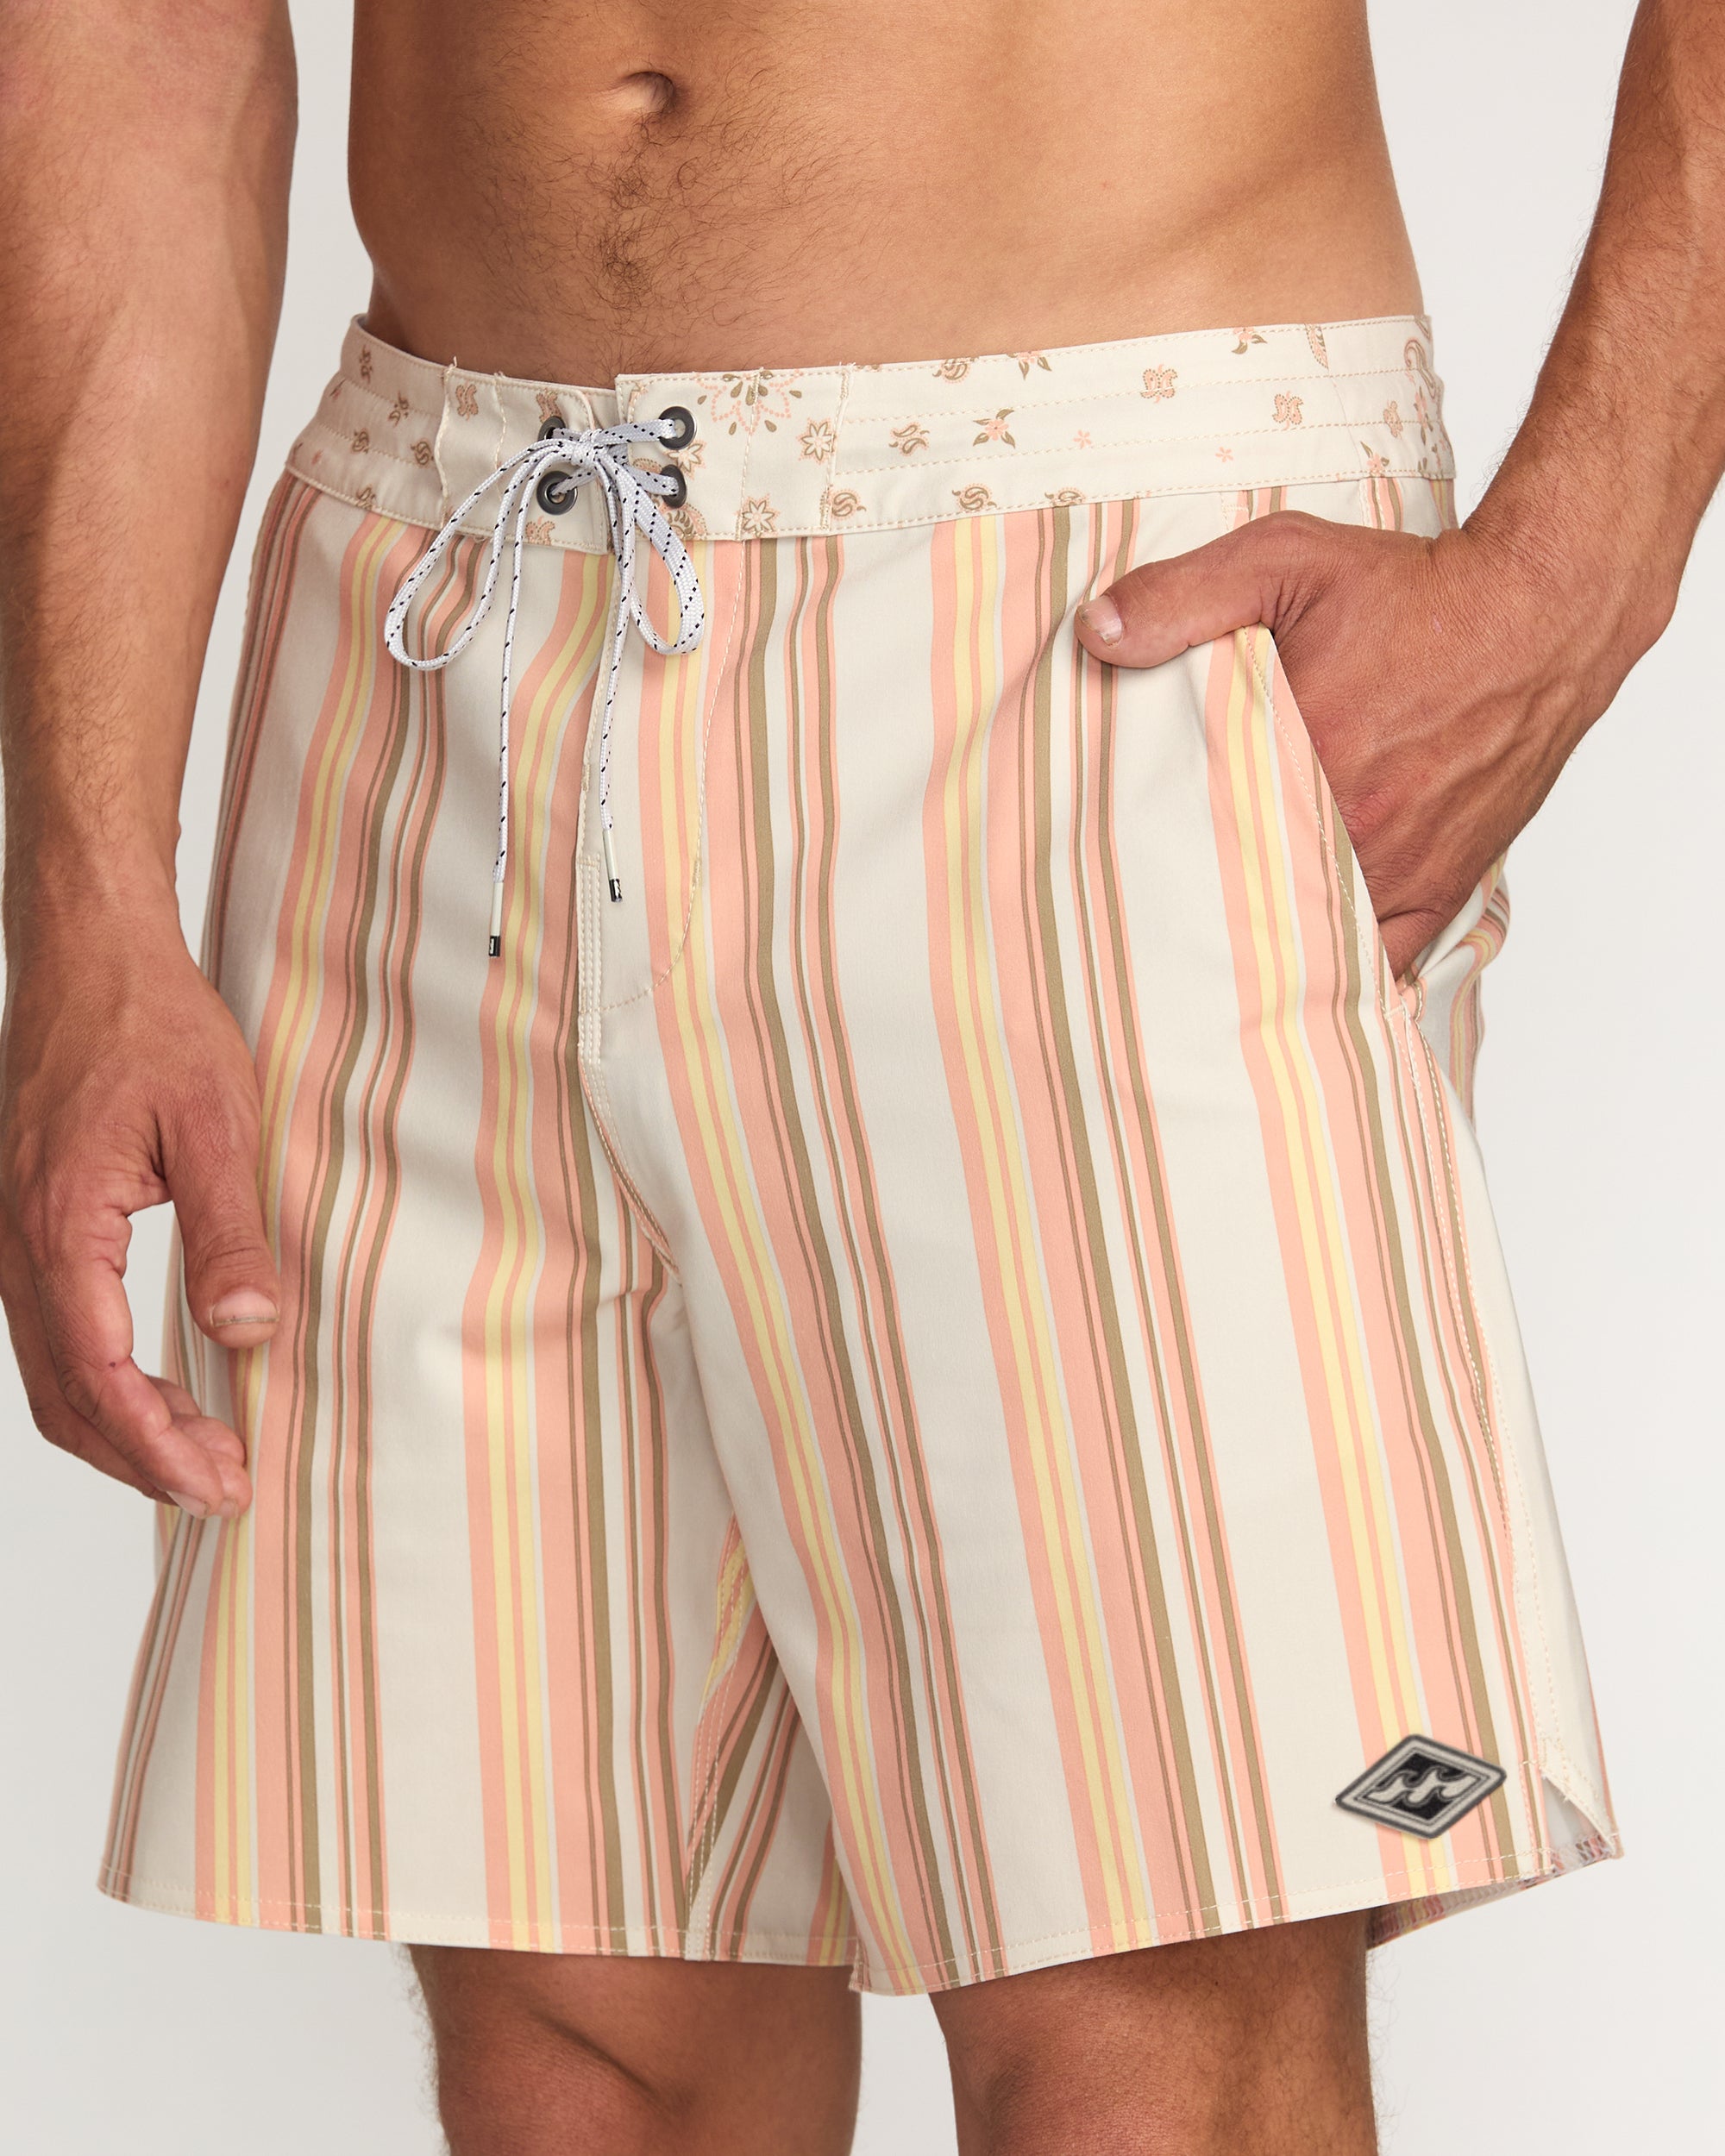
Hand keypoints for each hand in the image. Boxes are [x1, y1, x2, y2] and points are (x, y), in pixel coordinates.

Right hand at [0, 901, 278, 1516]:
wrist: (89, 955)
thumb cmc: (151, 1023)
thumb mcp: (217, 1122)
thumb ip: (229, 1233)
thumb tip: (247, 1330)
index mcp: (59, 1224)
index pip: (100, 1376)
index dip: (159, 1446)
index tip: (222, 1483)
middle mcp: (16, 1243)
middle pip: (64, 1396)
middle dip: (142, 1459)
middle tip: (223, 1489)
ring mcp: (11, 1237)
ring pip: (51, 1372)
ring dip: (121, 1428)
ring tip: (201, 1456)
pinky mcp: (27, 1226)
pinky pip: (52, 1331)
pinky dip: (101, 1383)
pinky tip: (159, 1393)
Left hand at [1073, 512, 1630, 976]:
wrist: (1539, 610)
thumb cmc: (1416, 588)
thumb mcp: (1284, 562)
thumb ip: (1182, 597)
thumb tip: (1096, 631)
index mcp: (1301, 769)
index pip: (1199, 850)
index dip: (1155, 874)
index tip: (1118, 885)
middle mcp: (1355, 836)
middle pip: (1253, 908)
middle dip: (1203, 920)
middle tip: (1152, 933)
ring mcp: (1402, 871)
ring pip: (1315, 945)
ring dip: (1269, 948)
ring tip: (1213, 961)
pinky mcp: (1444, 885)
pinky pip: (1387, 960)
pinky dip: (1345, 969)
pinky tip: (1301, 974)